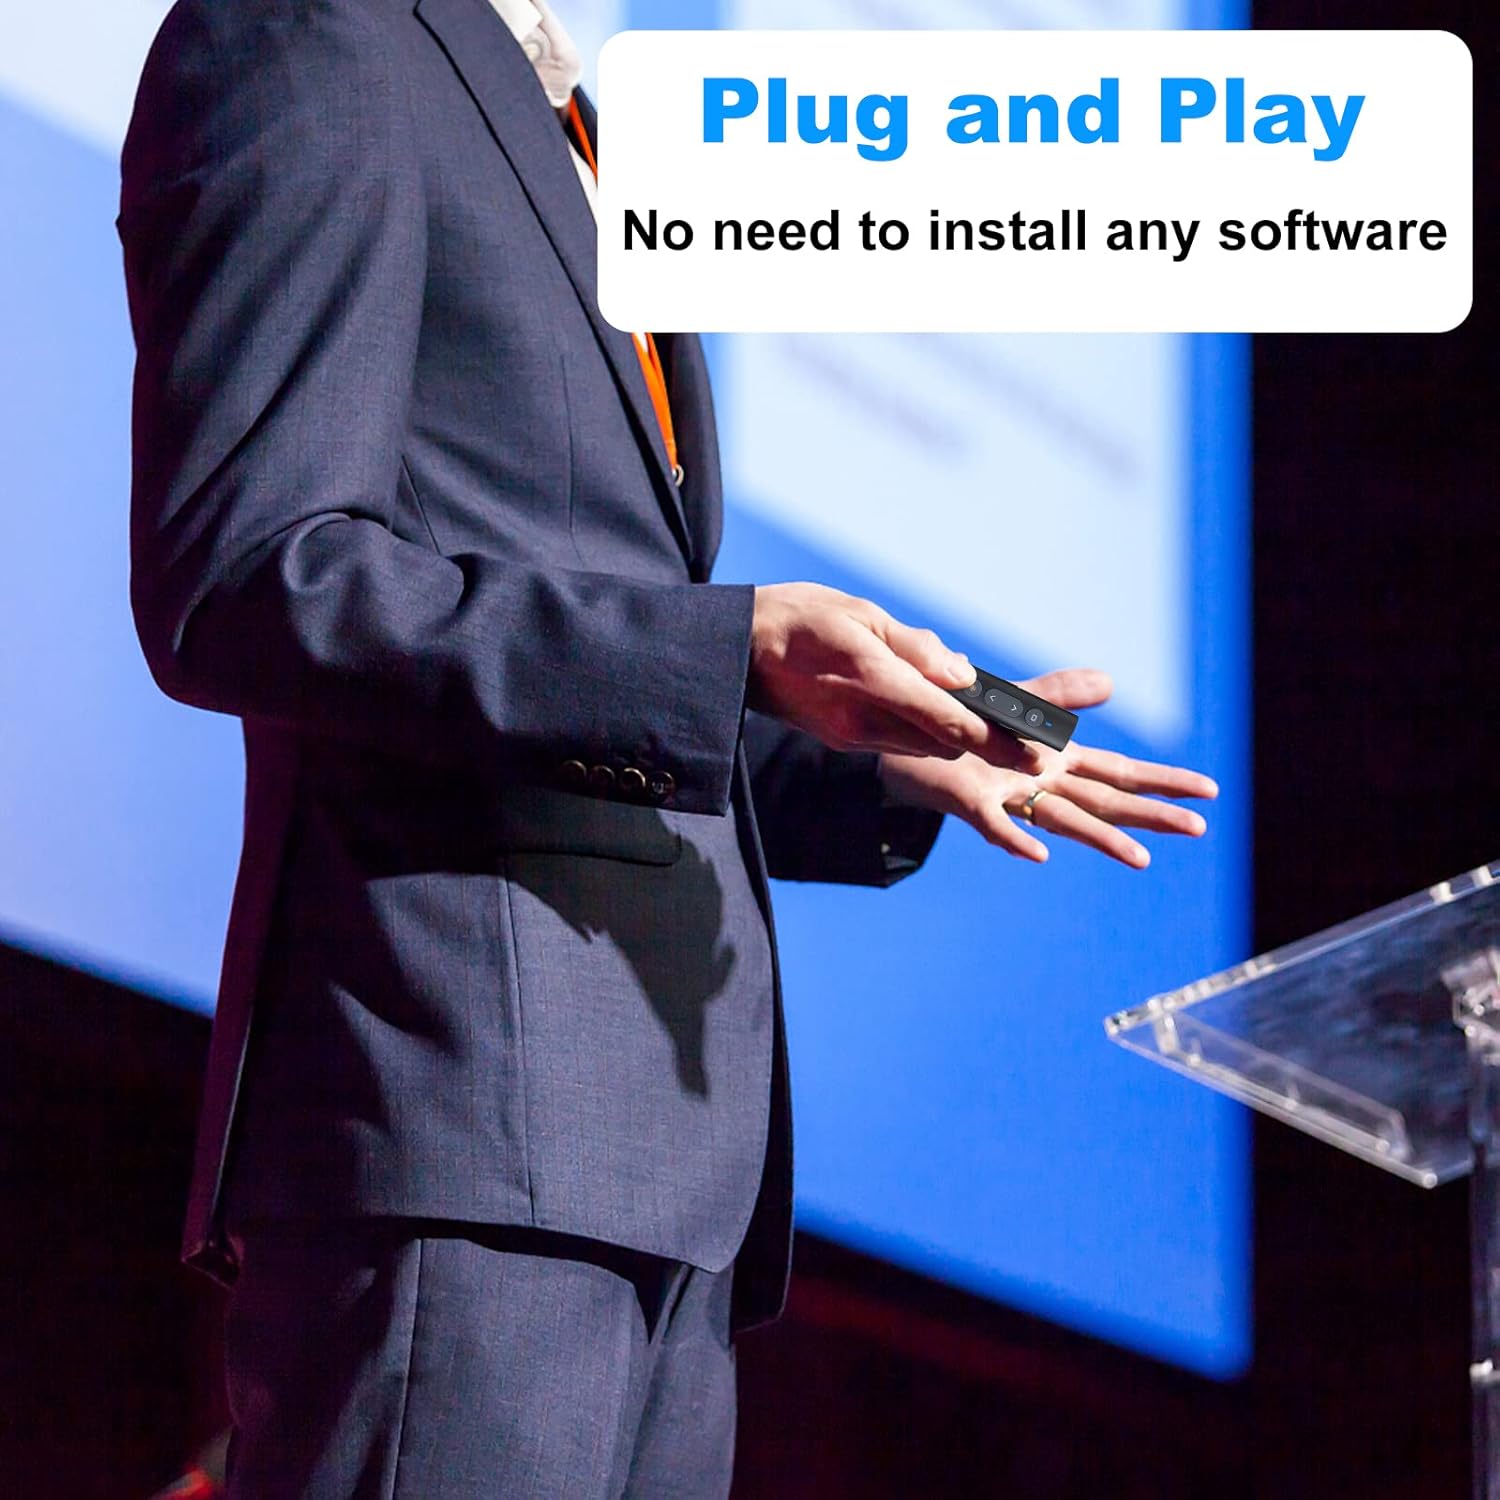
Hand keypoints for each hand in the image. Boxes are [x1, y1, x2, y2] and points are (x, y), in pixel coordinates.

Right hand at [747, 584, 1039, 772]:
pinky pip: (900, 742)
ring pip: (925, 747)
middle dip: (988, 742)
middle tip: (1033, 742)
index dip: (998, 740)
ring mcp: (852, 736)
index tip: (1036, 752)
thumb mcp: (861, 613)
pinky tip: (940, 710)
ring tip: (991, 718)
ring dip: (957, 736)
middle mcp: (863, 720)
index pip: (949, 721)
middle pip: (944, 743)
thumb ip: (917, 648)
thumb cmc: (799, 617)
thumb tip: (965, 676)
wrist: (736, 649)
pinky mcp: (845, 740)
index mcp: (871, 679)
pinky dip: (927, 730)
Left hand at [878, 668, 1218, 868]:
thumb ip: (1060, 696)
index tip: (1210, 791)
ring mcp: (1009, 796)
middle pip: (1104, 802)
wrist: (903, 741)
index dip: (1164, 782)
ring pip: (1063, 820)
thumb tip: (1112, 682)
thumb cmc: (963, 727)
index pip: (1121, 773)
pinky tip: (1038, 856)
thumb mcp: (1015, 703)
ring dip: (1101, 840)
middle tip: (1200, 830)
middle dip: (1151, 816)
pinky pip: (994, 824)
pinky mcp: (969, 801)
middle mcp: (1040, 784)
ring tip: (1140, 859)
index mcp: (1056, 760)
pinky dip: (1016, 840)